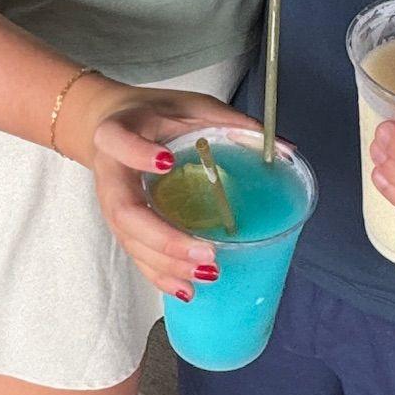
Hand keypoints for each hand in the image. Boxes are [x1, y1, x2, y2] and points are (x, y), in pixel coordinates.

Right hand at [72, 80, 263, 301]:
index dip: (137, 154)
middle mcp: (111, 174)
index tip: (167, 162)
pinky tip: (185, 290)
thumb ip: (231, 122)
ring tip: (207, 274)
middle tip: (206, 252)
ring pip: (132, 241)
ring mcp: (113, 205)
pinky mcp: (121, 227)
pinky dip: (160, 276)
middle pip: (126, 212)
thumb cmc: (152, 115)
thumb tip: (286, 150)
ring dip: (168, 264)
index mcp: (119, 133)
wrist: (108, 125)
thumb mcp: (189, 105)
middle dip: (165, 238)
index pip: (117, 141)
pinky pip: (136, 256)